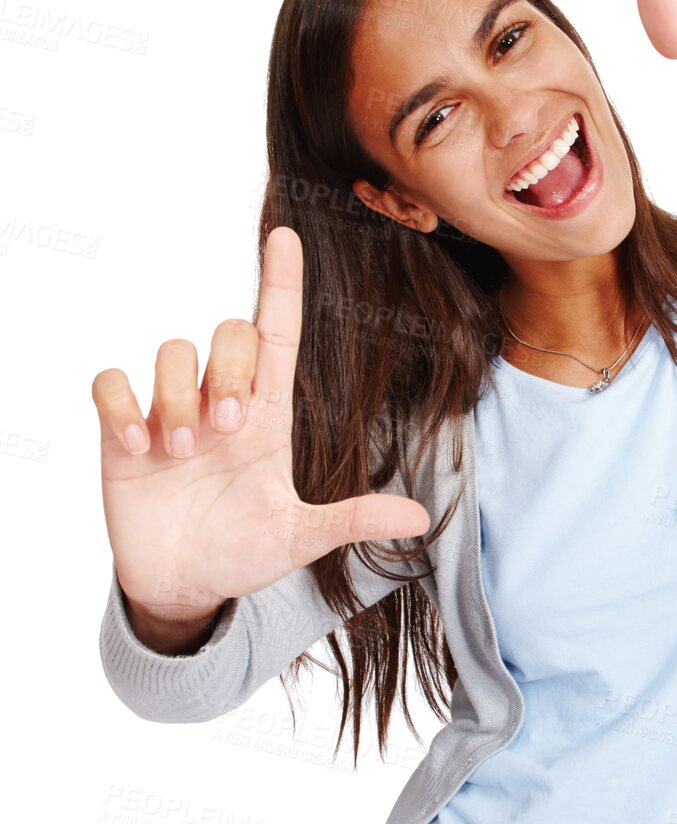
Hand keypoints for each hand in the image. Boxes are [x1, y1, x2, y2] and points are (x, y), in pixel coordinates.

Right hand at [91, 226, 430, 626]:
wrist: (183, 587)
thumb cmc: (242, 552)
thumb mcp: (299, 538)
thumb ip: (351, 520)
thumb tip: (418, 516)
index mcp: (267, 416)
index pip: (277, 332)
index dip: (281, 284)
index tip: (286, 236)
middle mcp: (220, 401)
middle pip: (229, 332)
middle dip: (228, 371)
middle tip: (224, 430)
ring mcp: (171, 413)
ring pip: (172, 351)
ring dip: (178, 398)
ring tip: (182, 455)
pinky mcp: (122, 431)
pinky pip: (112, 382)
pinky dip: (122, 407)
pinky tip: (137, 449)